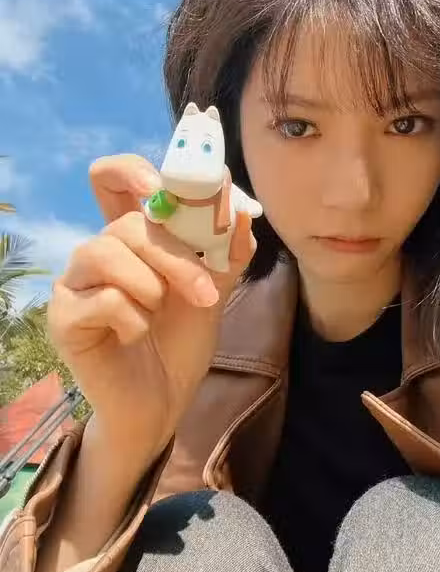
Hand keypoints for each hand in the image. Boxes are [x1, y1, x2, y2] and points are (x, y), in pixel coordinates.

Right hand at [47, 153, 256, 463]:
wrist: (163, 401)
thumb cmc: (181, 340)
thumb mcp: (215, 290)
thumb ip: (227, 250)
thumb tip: (244, 210)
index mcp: (134, 236)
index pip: (113, 179)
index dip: (131, 170)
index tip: (160, 186)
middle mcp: (100, 250)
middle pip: (124, 223)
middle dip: (175, 256)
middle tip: (206, 293)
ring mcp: (76, 282)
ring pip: (106, 252)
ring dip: (153, 286)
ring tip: (162, 314)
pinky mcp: (64, 317)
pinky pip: (101, 299)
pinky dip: (133, 320)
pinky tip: (136, 336)